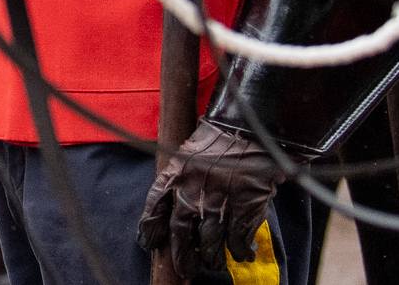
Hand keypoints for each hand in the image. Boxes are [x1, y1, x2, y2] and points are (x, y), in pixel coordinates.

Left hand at [140, 123, 282, 278]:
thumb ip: (179, 179)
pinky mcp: (245, 206)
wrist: (250, 128)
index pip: (155, 207)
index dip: (150, 229)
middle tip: (185, 269)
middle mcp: (193, 190)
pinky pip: (239, 238)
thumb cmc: (218, 139)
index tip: (148, 243)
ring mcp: (219, 200)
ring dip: (212, 256)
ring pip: (211, 241)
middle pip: (181, 233)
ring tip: (213, 262)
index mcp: (175, 174)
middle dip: (182, 255)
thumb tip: (172, 207)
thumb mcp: (188, 153)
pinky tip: (242, 253)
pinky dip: (240, 250)